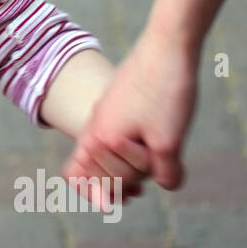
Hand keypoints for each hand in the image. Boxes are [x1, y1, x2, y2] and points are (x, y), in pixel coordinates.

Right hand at [62, 26, 197, 207]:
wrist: (170, 43)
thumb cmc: (165, 93)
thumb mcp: (169, 142)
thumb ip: (165, 173)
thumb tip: (166, 183)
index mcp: (98, 137)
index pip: (77, 176)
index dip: (94, 193)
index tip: (116, 204)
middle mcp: (96, 124)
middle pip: (99, 167)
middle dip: (122, 179)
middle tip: (148, 178)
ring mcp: (108, 110)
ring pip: (112, 148)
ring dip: (132, 162)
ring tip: (159, 161)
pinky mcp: (122, 99)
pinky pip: (121, 130)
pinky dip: (136, 144)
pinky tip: (161, 141)